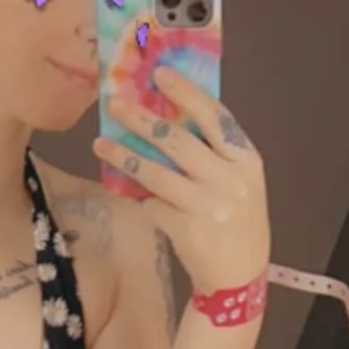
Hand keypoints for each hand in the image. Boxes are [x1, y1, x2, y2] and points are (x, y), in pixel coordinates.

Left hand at [93, 66, 271, 294]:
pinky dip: (138, 196)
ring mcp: (207, 204)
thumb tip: (169, 119)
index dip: (186, 92)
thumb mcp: (238, 181)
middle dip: (142, 119)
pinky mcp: (185, 228)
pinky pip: (151, 203)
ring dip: (124, 156)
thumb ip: (213, 154)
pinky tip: (126, 190)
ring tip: (102, 143)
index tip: (160, 74)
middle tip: (115, 103)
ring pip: (156, 172)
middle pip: (177, 139)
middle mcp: (229, 178)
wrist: (239, 275)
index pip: (215, 116)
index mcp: (246, 159)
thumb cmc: (236, 220)